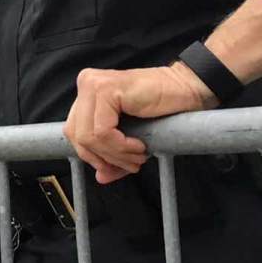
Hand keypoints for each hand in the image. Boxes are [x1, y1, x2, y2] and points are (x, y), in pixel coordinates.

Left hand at [64, 62, 214, 183]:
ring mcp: (93, 84)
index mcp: (86, 94)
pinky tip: (139, 145)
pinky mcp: (106, 89)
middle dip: (104, 158)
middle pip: (77, 135)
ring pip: (88, 136)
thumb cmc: (161, 110)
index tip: (115, 167)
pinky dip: (120, 146)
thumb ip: (112, 156)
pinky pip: (102, 131)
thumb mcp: (129, 138)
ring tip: (139, 156)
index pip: (74, 132)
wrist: (187, 89)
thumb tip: (100, 178)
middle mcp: (86, 84)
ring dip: (116, 155)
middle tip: (130, 164)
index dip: (93, 156)